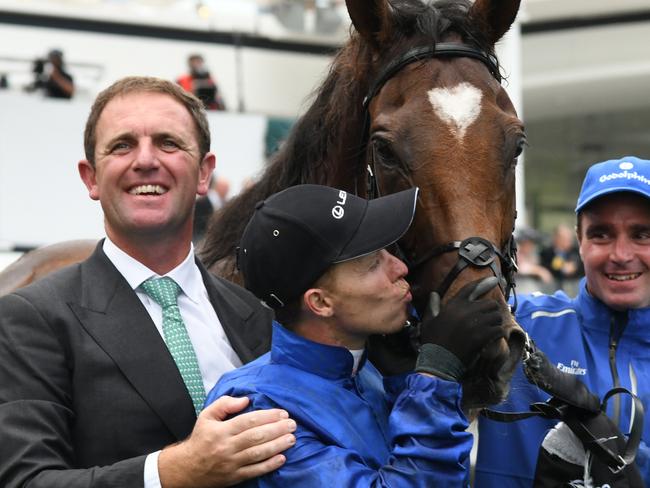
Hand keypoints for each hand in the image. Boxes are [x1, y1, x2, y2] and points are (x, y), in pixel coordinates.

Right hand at [158, 396, 295, 487]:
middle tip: (292, 424)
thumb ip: (225, 404)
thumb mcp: (207, 416)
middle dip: (277, 430)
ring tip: (291, 438)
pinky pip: (255, 471)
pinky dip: (269, 465)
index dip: (267, 416)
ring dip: (277, 446)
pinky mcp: (235, 477)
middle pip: (256, 437)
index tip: (282, 413)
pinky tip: (282, 458)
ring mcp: (231, 463)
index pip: (248, 421)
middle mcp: (227, 447)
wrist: (187, 469)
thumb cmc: (201, 438)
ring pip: (258, 454)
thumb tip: (246, 399)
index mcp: (221, 431)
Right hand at [418, 277, 503, 367]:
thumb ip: (433, 306)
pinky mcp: (482, 337)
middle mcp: (465, 311)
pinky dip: (498, 333)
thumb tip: (434, 294)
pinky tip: (494, 337)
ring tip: (491, 328)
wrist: (438, 362)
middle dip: (491, 310)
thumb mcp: (428, 321)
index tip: (494, 280)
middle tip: (489, 318)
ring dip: (496, 322)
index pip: (471, 289)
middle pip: (489, 303)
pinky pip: (499, 330)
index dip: (484, 283)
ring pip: (496, 316)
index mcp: (453, 305)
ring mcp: (475, 324)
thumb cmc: (432, 341)